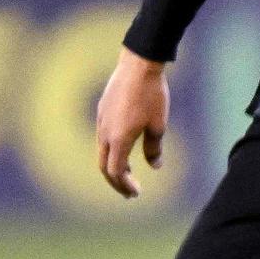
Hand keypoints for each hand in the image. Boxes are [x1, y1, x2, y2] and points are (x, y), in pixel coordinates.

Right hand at [95, 49, 169, 199]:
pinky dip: (112, 151)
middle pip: (104, 165)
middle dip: (116, 181)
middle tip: (130, 192)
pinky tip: (124, 150)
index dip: (124, 185)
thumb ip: (154, 148)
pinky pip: (103, 137)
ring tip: (128, 175)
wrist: (138, 65)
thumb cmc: (152, 95)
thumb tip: (155, 166)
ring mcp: (101, 121)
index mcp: (119, 139)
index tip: (135, 193)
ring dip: (114, 166)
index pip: (115, 171)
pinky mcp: (102, 111)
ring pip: (102, 151)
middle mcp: (105, 132)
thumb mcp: (158, 124)